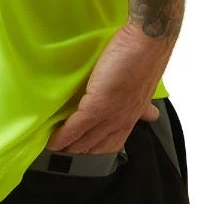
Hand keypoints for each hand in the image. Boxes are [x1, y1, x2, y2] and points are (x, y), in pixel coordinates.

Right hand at [45, 25, 164, 153]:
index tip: (86, 157)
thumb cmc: (144, 57)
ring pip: (86, 140)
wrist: (146, 42)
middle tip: (65, 161)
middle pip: (98, 146)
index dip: (99, 151)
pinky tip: (52, 143)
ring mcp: (109, 115)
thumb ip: (144, 105)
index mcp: (132, 116)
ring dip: (70, 149)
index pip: (114, 143)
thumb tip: (151, 114)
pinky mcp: (97, 105)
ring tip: (54, 155)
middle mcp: (121, 120)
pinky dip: (63, 136)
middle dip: (82, 155)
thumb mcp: (145, 87)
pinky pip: (76, 127)